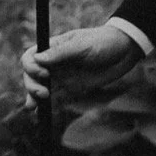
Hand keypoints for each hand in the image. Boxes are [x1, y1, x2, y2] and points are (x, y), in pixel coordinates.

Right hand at [22, 21, 142, 103]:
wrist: (125, 51)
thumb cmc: (103, 41)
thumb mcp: (82, 45)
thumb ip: (60, 53)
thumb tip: (38, 59)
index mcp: (52, 49)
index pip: (30, 58)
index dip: (31, 67)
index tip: (44, 74)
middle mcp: (53, 64)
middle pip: (32, 75)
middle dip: (32, 85)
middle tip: (43, 94)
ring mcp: (62, 77)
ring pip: (40, 88)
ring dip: (34, 97)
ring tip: (33, 107)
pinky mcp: (72, 89)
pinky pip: (56, 99)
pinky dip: (47, 107)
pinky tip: (40, 114)